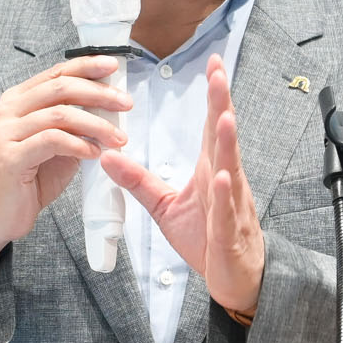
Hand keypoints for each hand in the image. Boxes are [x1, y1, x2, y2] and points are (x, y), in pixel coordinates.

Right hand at [0, 56, 131, 288]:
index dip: (86, 66)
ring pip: (60, 114)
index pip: (56, 73)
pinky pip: (53, 141)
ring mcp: (6, 132)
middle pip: (60, 88)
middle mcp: (8, 110)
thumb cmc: (26, 179)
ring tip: (117, 138)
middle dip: (98, 93)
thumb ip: (74, 125)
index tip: (113, 66)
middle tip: (124, 103)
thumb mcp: (56, 146)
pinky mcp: (10, 156)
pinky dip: (79, 144)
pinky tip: (94, 153)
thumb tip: (109, 110)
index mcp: (17, 101)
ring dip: (95, 124)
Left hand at [100, 53, 263, 314]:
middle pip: (224, 137)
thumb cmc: (207, 239)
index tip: (213, 64)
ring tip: (225, 116)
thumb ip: (138, 181)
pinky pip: (226, 209)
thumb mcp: (165, 207)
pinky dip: (225, 192)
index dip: (213, 96)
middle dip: (222, 104)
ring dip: (228, 143)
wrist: (235, 278)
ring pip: (230, 168)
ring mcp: (231, 204)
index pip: (212, 126)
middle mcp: (225, 179)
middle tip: (219, 73)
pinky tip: (222, 176)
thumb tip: (107, 156)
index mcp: (211, 170)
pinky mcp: (228, 231)